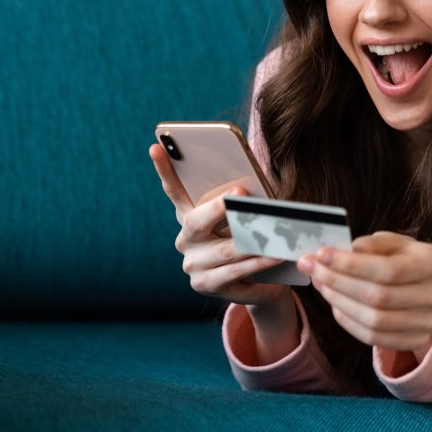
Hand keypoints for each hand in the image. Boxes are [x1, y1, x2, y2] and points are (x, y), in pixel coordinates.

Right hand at [148, 143, 290, 305]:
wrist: (260, 281)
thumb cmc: (252, 239)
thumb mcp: (245, 219)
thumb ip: (243, 204)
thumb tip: (253, 190)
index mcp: (190, 217)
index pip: (174, 191)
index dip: (164, 170)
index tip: (156, 146)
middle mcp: (186, 240)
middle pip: (197, 221)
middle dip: (218, 207)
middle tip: (239, 192)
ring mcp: (193, 265)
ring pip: (225, 249)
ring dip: (253, 239)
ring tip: (273, 230)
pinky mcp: (206, 285)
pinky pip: (236, 272)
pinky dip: (259, 265)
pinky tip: (276, 260)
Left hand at [297, 231, 431, 354]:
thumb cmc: (410, 262)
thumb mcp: (399, 244)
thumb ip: (375, 244)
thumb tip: (347, 250)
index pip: (390, 270)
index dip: (352, 265)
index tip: (322, 254)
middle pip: (379, 296)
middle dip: (338, 281)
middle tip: (312, 267)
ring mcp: (426, 323)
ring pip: (373, 320)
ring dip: (338, 301)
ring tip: (320, 282)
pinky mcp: (414, 341)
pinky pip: (373, 337)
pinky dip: (348, 320)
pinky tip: (334, 303)